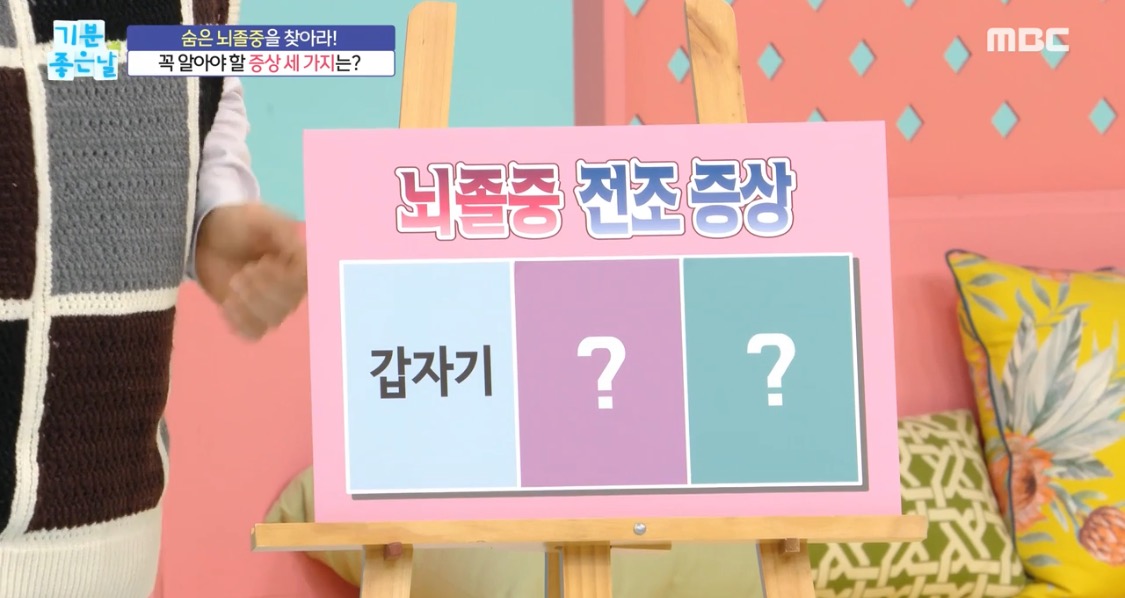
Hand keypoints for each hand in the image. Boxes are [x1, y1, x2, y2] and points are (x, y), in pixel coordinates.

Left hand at [195, 203, 306, 339]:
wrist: (205, 236)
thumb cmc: (236, 223)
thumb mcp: (260, 218)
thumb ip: (283, 232)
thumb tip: (302, 255)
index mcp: (298, 262)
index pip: (305, 281)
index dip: (283, 278)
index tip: (263, 262)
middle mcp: (291, 287)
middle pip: (288, 304)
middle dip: (260, 290)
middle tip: (242, 272)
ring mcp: (271, 305)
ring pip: (272, 320)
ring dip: (248, 305)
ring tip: (233, 284)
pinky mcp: (250, 317)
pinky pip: (254, 333)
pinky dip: (239, 322)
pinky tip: (227, 304)